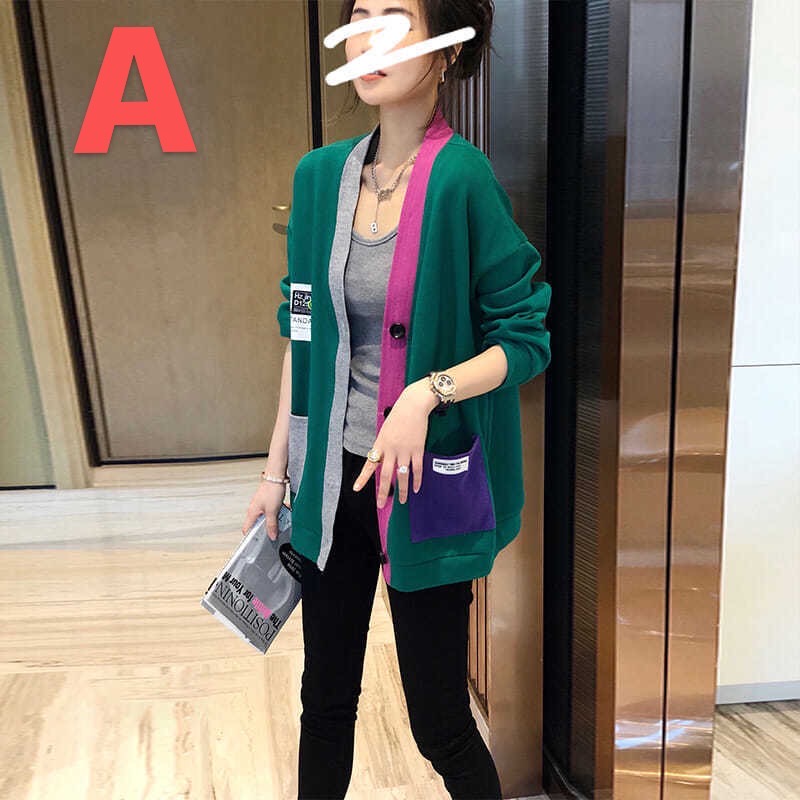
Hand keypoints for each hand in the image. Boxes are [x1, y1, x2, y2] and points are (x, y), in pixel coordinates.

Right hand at [242, 478, 287, 540]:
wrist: (276, 476)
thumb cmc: (271, 490)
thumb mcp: (272, 511)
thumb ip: (271, 525)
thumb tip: (271, 536)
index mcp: (252, 513)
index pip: (247, 529)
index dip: (251, 538)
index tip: (258, 543)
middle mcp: (254, 509)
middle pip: (258, 525)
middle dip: (267, 528)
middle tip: (274, 531)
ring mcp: (261, 505)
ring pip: (267, 518)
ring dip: (274, 519)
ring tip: (281, 518)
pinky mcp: (267, 501)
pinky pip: (272, 511)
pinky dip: (277, 512)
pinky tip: (284, 510)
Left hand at [352, 380, 438, 506]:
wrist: (413, 405)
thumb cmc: (399, 416)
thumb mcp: (385, 431)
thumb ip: (384, 446)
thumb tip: (383, 460)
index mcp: (380, 444)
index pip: (369, 464)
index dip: (363, 478)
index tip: (356, 489)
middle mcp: (391, 449)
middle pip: (385, 475)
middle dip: (383, 492)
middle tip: (381, 505)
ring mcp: (405, 450)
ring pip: (402, 475)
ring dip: (402, 490)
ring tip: (402, 501)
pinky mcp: (417, 449)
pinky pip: (417, 469)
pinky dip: (417, 480)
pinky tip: (416, 488)